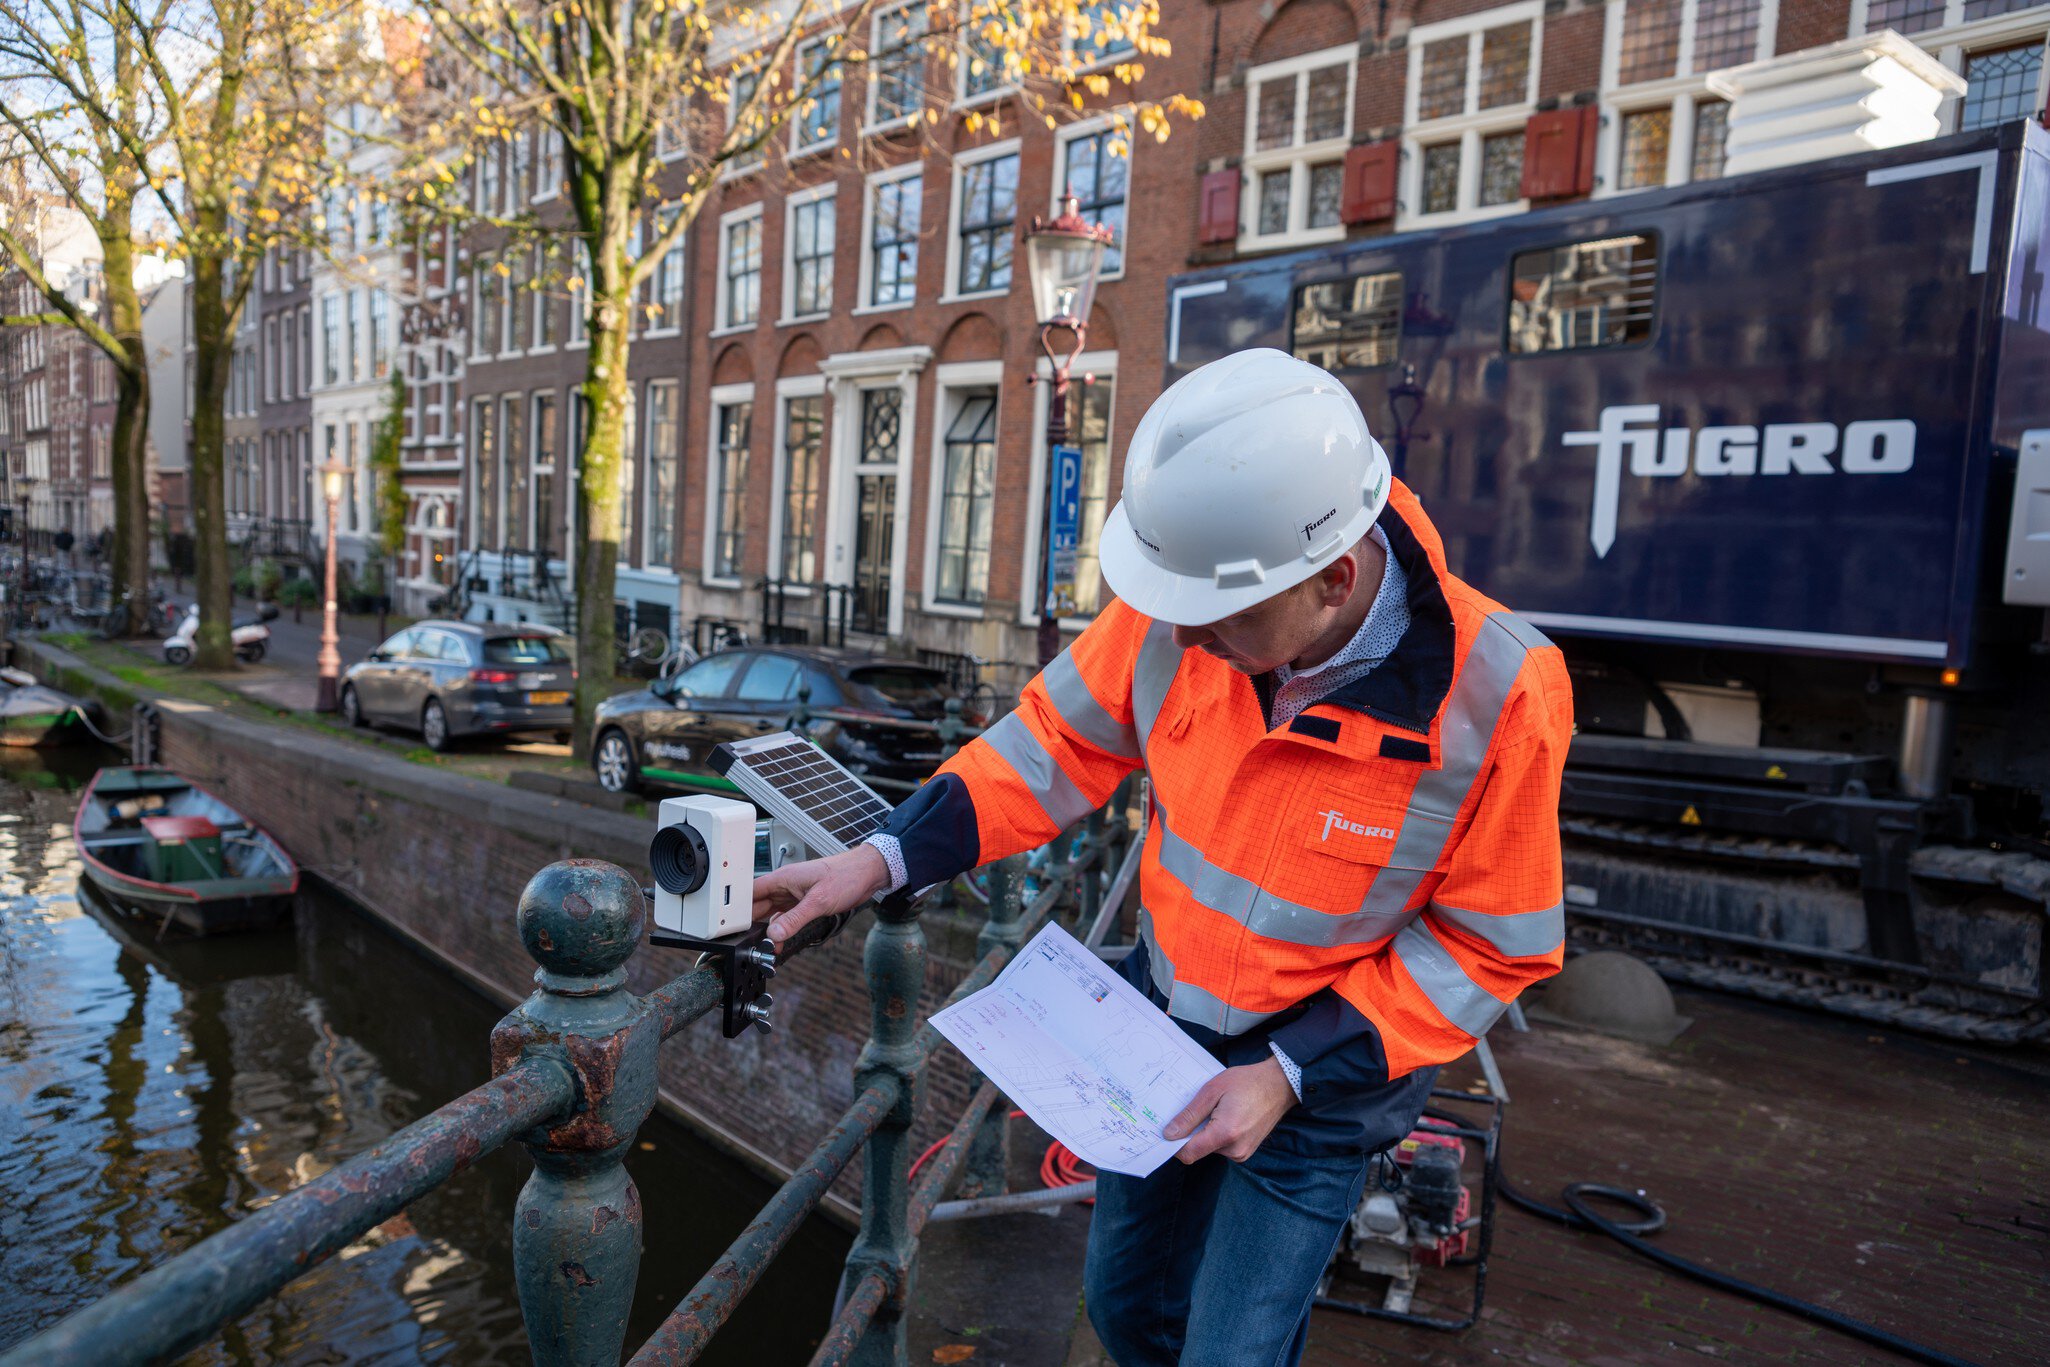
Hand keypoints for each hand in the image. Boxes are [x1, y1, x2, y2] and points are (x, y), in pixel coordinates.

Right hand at [752, 845, 891, 945]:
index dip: (739, 910)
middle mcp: (785, 886)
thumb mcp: (818, 901)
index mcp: (783, 879)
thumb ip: (795, 919)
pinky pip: (786, 917)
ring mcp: (794, 894)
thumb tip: (774, 934)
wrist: (868, 873)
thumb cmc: (846, 876)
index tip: (732, 927)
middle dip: (752, 924)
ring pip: (772, 913)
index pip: (751, 893)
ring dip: (768, 929)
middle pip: (758, 905)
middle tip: (748, 943)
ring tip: (765, 947)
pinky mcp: (804, 902)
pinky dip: (782, 929)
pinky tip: (780, 942)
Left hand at [1163, 1057, 1297, 1162]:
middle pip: (1198, 1150)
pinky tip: (1225, 1115)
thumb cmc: (1247, 1082)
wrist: (1279, 1085)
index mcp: (1225, 1134)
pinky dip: (1217, 1134)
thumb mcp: (1212, 1091)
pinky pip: (1221, 1147)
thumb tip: (1169, 1134)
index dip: (1174, 1143)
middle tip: (1200, 1108)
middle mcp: (1234, 1150)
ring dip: (1206, 1132)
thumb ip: (1190, 1115)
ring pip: (1209, 1148)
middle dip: (1193, 1132)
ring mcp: (1242, 1153)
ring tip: (1217, 1109)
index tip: (1168, 1129)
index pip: (1188, 1153)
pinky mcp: (1246, 1152)